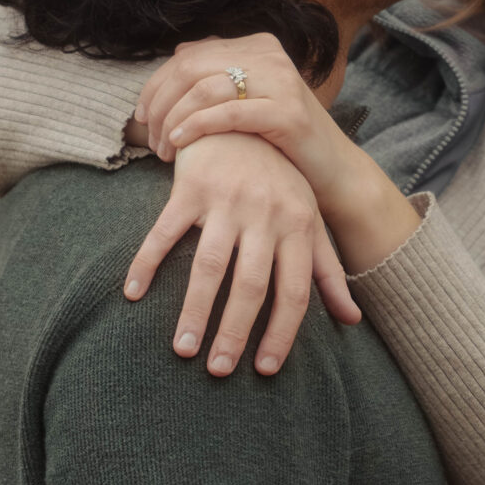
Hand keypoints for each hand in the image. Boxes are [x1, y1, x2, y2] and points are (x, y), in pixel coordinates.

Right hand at [122, 133, 359, 375]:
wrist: (242, 114)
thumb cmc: (278, 179)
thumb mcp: (310, 219)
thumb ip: (327, 271)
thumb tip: (352, 321)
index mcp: (299, 227)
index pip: (295, 291)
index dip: (282, 333)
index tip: (265, 368)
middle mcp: (266, 214)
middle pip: (251, 285)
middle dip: (234, 332)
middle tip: (218, 370)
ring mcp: (227, 199)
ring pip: (209, 266)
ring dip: (194, 311)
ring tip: (182, 349)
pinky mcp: (192, 186)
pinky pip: (165, 232)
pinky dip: (147, 263)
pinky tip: (133, 293)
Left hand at [139, 36, 421, 277]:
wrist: (333, 172)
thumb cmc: (282, 142)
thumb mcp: (248, 100)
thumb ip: (217, 76)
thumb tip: (175, 54)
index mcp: (256, 45)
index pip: (188, 55)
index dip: (155, 85)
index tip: (140, 117)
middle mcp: (269, 54)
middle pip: (190, 68)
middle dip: (160, 104)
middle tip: (149, 138)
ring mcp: (281, 81)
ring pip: (204, 88)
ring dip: (173, 119)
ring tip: (162, 149)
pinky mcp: (287, 112)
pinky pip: (228, 112)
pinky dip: (195, 126)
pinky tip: (179, 143)